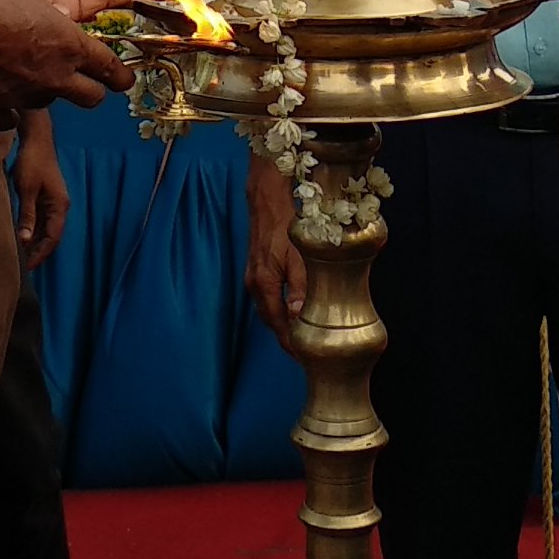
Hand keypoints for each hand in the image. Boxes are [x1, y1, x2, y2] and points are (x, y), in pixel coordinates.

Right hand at [0, 0, 134, 127]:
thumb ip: (37, 1)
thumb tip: (40, 9)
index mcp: (68, 45)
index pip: (110, 69)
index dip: (121, 76)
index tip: (125, 80)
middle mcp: (53, 76)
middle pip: (91, 99)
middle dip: (92, 91)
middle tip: (84, 81)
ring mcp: (24, 97)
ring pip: (48, 103)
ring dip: (44, 91)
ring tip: (25, 73)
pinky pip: (8, 118)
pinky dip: (7, 110)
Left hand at [13, 113, 69, 268]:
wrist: (35, 138)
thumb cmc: (32, 161)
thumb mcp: (26, 189)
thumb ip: (27, 215)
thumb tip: (24, 240)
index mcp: (59, 206)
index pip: (53, 237)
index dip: (41, 254)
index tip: (28, 267)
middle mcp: (59, 206)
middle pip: (51, 235)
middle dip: (38, 251)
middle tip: (21, 267)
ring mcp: (53, 201)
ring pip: (45, 229)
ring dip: (34, 242)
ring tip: (20, 256)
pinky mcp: (45, 197)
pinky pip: (40, 220)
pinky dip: (32, 230)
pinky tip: (21, 237)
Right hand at [244, 153, 305, 341]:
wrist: (267, 200)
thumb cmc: (285, 226)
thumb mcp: (299, 257)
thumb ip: (301, 288)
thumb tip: (298, 315)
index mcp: (264, 285)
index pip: (278, 325)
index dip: (290, 343)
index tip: (303, 358)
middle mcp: (254, 285)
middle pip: (270, 321)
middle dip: (286, 337)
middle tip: (304, 352)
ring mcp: (253, 277)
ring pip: (268, 309)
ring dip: (282, 323)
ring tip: (300, 335)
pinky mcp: (256, 269)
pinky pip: (267, 297)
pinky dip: (279, 308)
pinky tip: (291, 308)